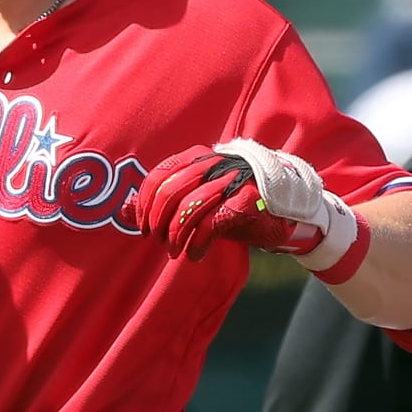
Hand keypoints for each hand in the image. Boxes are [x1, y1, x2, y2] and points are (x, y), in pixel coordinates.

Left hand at [124, 140, 340, 261]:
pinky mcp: (248, 200)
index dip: (144, 204)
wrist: (287, 213)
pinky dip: (199, 243)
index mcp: (198, 158)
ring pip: (189, 207)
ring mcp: (233, 180)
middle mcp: (214, 164)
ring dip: (176, 235)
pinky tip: (196, 254)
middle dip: (157, 221)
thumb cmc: (235, 205)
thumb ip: (161, 202)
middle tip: (156, 240)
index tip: (142, 227)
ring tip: (175, 251)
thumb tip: (124, 209)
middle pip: (169, 191)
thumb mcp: (197, 201)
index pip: (158, 176)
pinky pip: (212, 222)